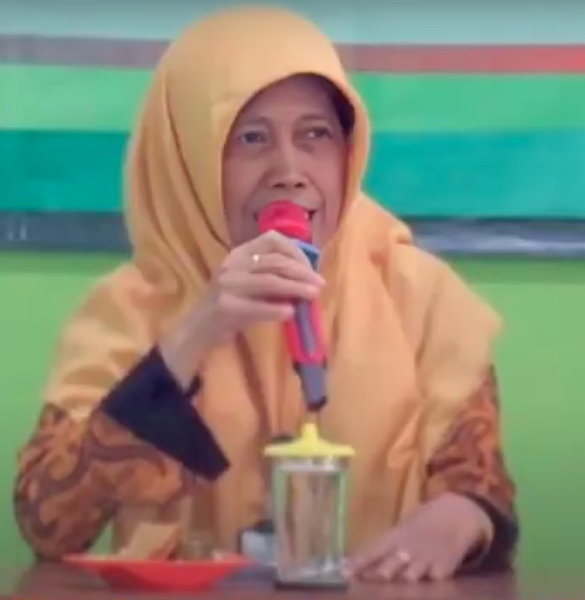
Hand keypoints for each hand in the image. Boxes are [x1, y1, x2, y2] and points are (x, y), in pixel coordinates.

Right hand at [160, 231, 323, 385]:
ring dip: (296, 288)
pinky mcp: (225, 307)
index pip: (272, 239)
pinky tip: (290, 313)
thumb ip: (273, 276)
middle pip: (275, 261)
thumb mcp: (250, 283)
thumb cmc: (232, 305)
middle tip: (320, 285)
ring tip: (313, 296)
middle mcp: (232, 264)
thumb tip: (309, 279)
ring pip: (269, 281)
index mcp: (240, 253)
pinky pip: (258, 306)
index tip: (311, 268)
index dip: (297, 252)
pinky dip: (277, 309)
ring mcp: (227, 285)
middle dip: (302, 273)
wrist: (199, 329)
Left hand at [348, 493, 492, 582]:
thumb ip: (386, 545)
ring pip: (411, 575)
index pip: (373, 550)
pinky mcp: (445, 567)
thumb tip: (359, 561)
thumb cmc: (425, 522)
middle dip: (380, 573)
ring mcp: (427, 558)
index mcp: (395, 536)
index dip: (358, 562)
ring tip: (398, 583)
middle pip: (390, 565)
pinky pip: (434, 580)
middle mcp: (409, 547)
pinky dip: (429, 581)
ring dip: (403, 580)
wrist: (457, 514)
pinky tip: (427, 581)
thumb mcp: (403, 528)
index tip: (343, 571)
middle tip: (368, 579)